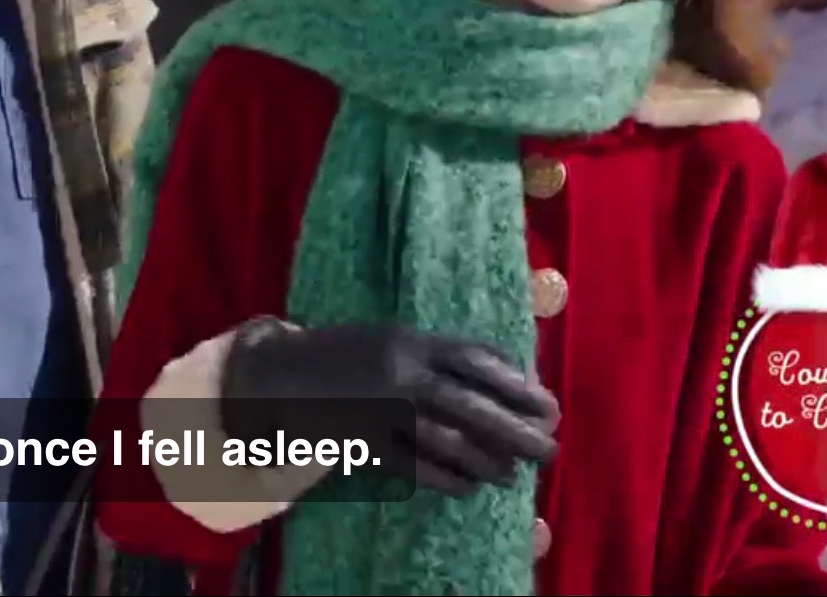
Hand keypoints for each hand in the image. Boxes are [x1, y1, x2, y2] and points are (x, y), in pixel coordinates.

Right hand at [217, 318, 557, 496]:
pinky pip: (413, 466)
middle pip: (470, 404)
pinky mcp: (363, 443)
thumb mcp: (393, 338)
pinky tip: (468, 487)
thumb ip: (440, 352)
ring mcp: (379, 410)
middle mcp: (398, 373)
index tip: (548, 405)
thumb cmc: (348, 352)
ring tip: (511, 474)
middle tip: (548, 448)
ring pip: (445, 440)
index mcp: (409, 340)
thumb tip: (507, 369)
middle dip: (516, 430)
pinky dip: (445, 479)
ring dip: (485, 460)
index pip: (476, 360)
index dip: (518, 384)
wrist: (278, 373)